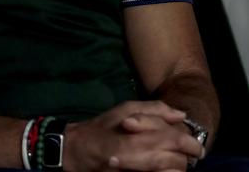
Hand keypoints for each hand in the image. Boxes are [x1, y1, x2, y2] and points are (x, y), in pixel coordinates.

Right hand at [63, 100, 204, 171]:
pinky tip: (165, 169)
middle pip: (176, 162)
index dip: (190, 143)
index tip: (197, 146)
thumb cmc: (103, 128)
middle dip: (185, 157)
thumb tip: (181, 115)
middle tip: (190, 154)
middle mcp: (137, 159)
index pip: (173, 141)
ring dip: (178, 169)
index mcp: (135, 139)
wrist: (79, 152)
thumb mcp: (125, 109)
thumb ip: (154, 110)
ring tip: (177, 162)